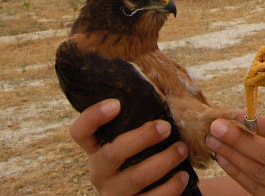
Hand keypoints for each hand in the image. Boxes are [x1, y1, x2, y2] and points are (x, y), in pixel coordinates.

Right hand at [69, 99, 191, 195]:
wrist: (148, 191)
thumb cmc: (144, 153)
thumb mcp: (135, 136)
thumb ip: (139, 117)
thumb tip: (162, 80)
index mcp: (97, 148)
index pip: (80, 132)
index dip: (92, 117)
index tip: (116, 103)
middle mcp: (100, 171)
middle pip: (111, 154)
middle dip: (141, 138)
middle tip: (165, 126)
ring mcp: (114, 192)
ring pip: (134, 178)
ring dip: (163, 161)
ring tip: (182, 148)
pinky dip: (169, 187)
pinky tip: (183, 175)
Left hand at [205, 113, 264, 195]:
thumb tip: (246, 122)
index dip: (253, 123)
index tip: (231, 114)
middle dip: (237, 139)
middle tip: (215, 127)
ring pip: (258, 173)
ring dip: (232, 156)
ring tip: (214, 142)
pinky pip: (256, 189)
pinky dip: (237, 174)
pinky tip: (224, 161)